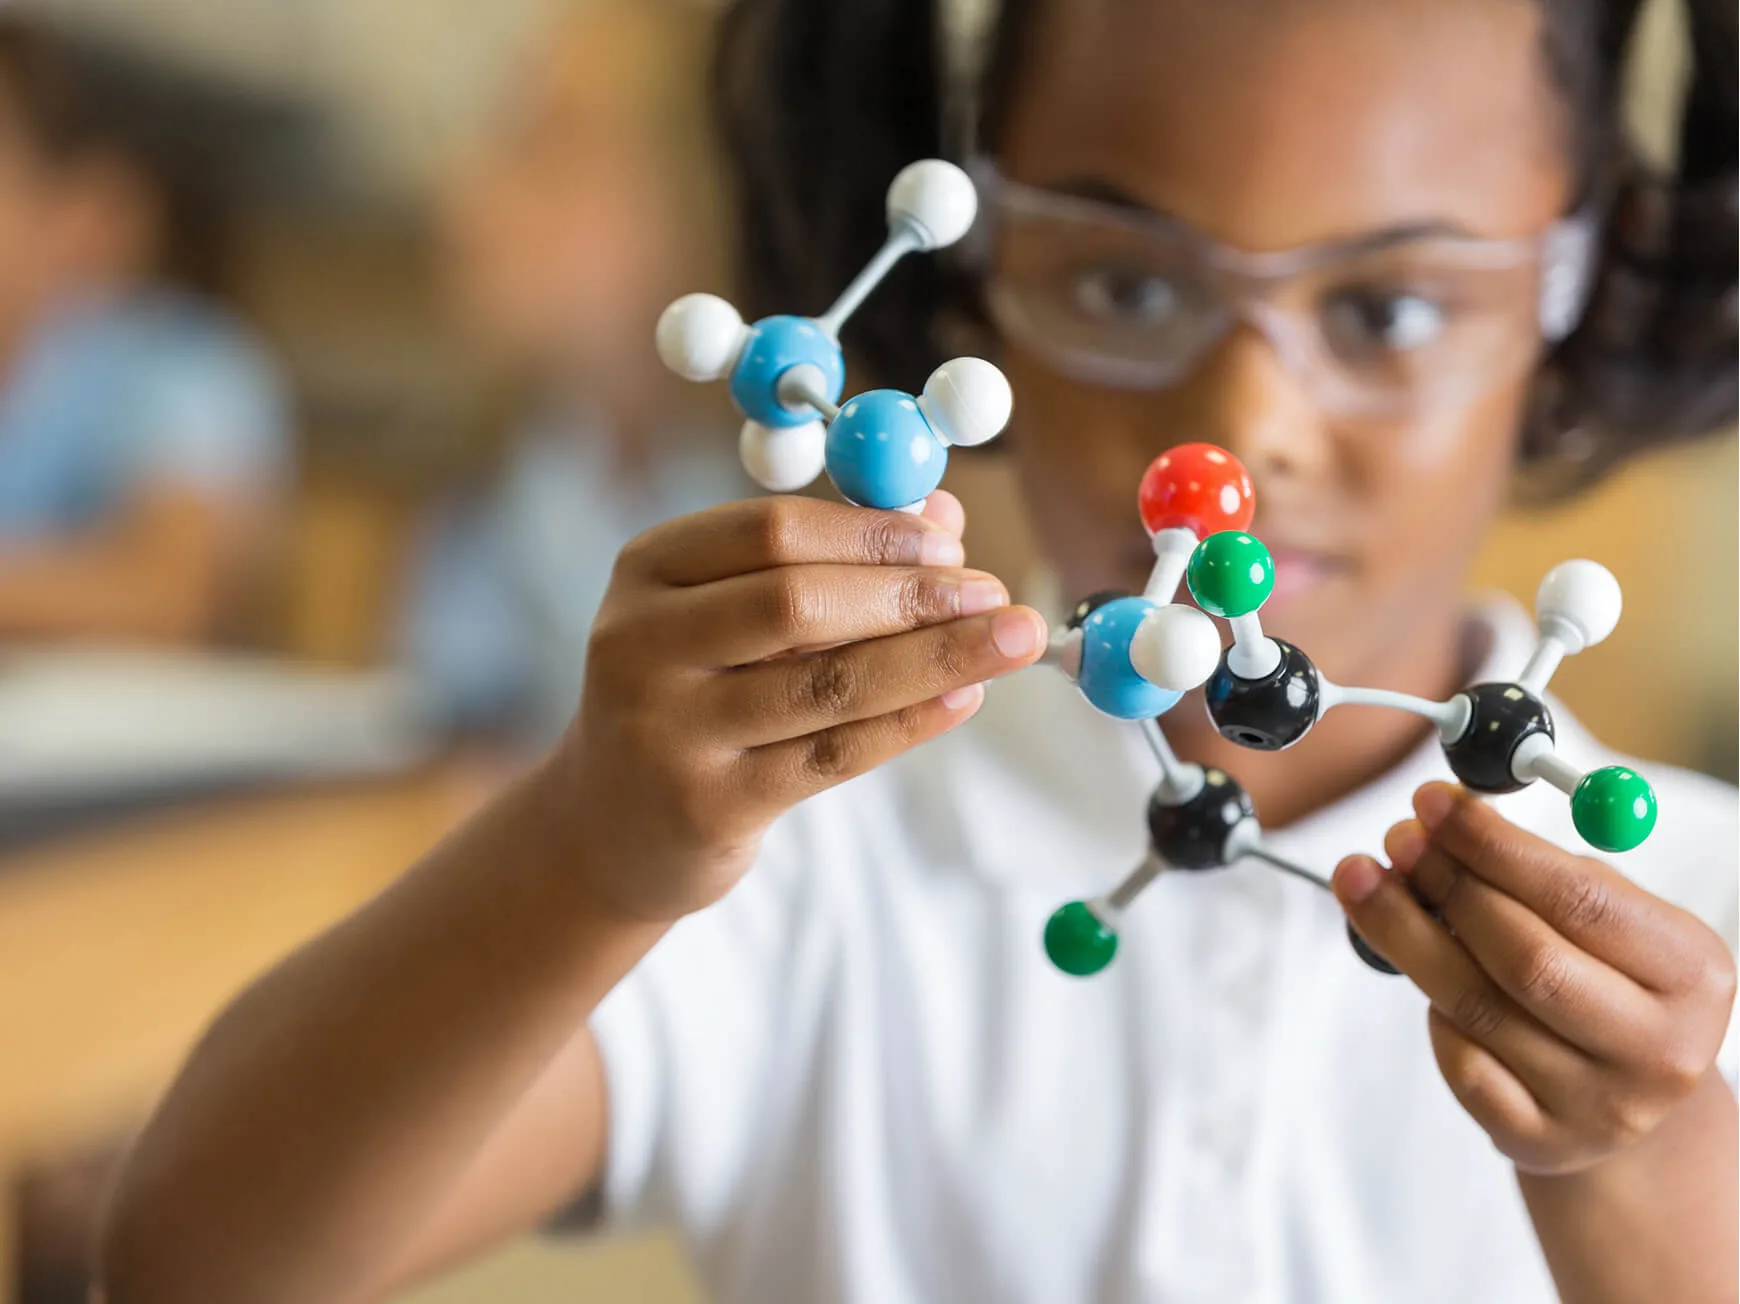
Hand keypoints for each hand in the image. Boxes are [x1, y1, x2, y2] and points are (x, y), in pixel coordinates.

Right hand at [548, 491, 1046, 922]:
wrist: (611, 826)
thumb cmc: (693, 695)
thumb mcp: (727, 614)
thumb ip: (824, 562)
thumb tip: (944, 515)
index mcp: (647, 570)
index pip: (771, 530)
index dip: (872, 532)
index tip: (951, 539)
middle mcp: (640, 644)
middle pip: (796, 602)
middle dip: (911, 594)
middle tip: (993, 593)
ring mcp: (668, 730)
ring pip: (827, 684)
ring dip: (934, 657)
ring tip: (1011, 639)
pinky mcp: (707, 806)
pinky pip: (832, 754)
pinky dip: (910, 721)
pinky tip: (966, 696)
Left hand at [1333, 782, 1735, 1175]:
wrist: (1624, 1092)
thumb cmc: (1605, 976)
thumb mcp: (1610, 919)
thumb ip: (1541, 870)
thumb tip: (1442, 818)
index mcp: (1693, 974)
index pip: (1582, 900)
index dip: (1494, 846)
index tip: (1431, 801)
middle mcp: (1660, 1049)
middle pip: (1525, 958)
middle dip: (1447, 886)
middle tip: (1396, 839)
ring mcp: (1603, 1107)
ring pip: (1478, 1008)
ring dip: (1407, 935)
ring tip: (1365, 880)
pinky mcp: (1543, 1140)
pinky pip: (1461, 1063)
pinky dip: (1431, 1012)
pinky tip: (1417, 974)